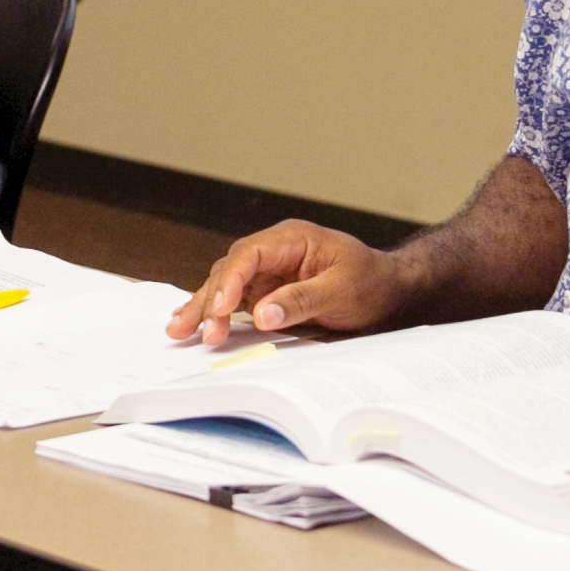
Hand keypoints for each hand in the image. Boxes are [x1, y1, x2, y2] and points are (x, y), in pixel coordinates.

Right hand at [167, 220, 406, 343]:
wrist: (390, 289)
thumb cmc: (372, 283)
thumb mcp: (342, 291)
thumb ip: (301, 300)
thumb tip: (260, 314)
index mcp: (293, 238)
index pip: (249, 255)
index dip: (230, 281)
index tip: (220, 309)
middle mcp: (275, 249)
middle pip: (230, 270)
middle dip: (210, 300)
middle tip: (197, 332)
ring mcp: (270, 269)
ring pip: (226, 283)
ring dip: (204, 307)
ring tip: (179, 330)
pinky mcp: (268, 287)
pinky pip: (236, 297)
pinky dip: (215, 309)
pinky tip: (192, 319)